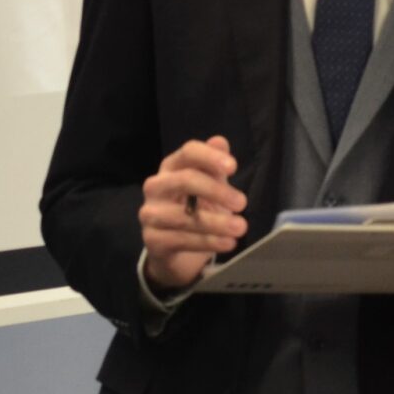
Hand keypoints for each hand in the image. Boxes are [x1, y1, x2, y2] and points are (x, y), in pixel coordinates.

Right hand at [140, 136, 247, 292]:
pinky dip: (208, 242)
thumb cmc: (195, 211)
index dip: (210, 157)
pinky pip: (181, 239)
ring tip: (240, 227)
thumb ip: (215, 166)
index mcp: (171, 168)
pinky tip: (228, 243)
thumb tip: (220, 141)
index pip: (188, 153)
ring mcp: (151, 214)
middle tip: (242, 203)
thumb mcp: (211, 187)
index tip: (233, 167)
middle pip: (185, 180)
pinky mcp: (153, 241)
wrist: (178, 251)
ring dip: (216, 222)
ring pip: (184, 216)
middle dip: (216, 191)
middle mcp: (156, 187)